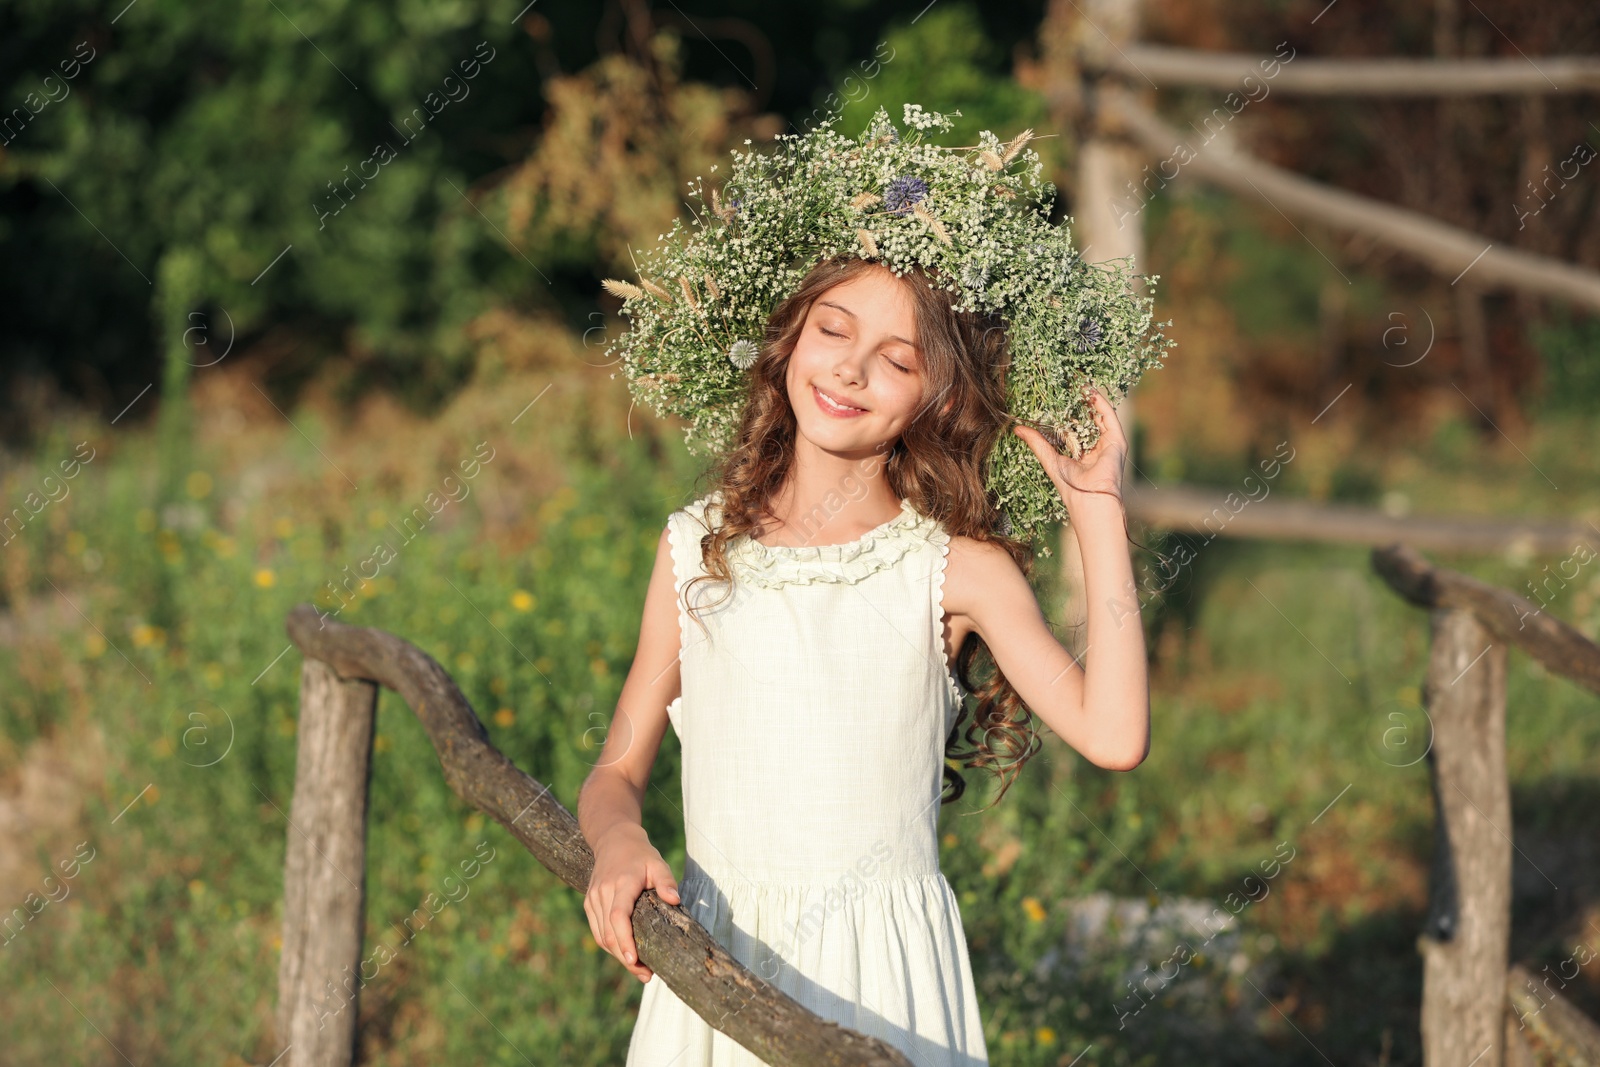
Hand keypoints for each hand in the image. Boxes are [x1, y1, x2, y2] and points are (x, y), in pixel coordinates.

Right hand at [583, 827, 681, 982]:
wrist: (613, 840)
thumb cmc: (640, 854)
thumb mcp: (658, 863)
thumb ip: (667, 881)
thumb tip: (675, 900)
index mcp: (621, 883)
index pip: (618, 917)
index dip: (624, 940)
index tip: (634, 959)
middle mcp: (603, 892)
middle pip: (609, 933)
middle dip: (625, 957)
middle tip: (646, 974)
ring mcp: (593, 899)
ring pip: (601, 936)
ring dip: (617, 955)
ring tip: (639, 969)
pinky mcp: (589, 903)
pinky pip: (597, 931)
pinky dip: (610, 945)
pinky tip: (625, 954)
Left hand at [1012, 386, 1127, 506]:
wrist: (1089, 498)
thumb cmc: (1070, 485)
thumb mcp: (1049, 459)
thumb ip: (1037, 443)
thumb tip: (1018, 429)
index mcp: (1081, 452)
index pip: (1074, 426)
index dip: (1066, 411)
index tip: (1057, 395)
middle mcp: (1096, 446)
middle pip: (1088, 418)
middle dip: (1079, 401)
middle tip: (1068, 382)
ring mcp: (1108, 443)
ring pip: (1099, 414)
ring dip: (1090, 398)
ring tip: (1079, 382)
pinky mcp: (1117, 441)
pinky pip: (1109, 416)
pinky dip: (1101, 402)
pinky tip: (1090, 391)